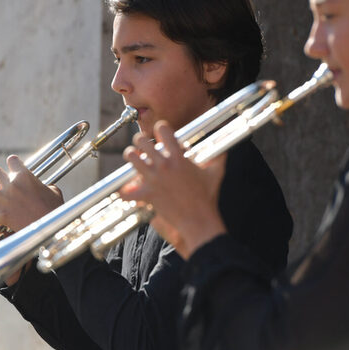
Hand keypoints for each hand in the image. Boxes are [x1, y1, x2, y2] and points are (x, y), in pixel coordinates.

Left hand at [0, 155, 62, 236]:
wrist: (51, 226)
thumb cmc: (55, 209)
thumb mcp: (54, 192)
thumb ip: (46, 185)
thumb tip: (46, 187)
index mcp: (25, 175)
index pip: (12, 160)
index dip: (12, 165)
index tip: (13, 170)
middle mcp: (12, 184)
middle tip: (1, 185)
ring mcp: (4, 199)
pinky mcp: (1, 215)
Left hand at [120, 121, 226, 258]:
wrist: (199, 220)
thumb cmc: (208, 197)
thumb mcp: (215, 173)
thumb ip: (218, 157)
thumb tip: (223, 147)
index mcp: (178, 157)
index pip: (163, 129)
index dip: (160, 129)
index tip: (161, 135)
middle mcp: (163, 165)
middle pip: (140, 140)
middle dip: (140, 141)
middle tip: (144, 147)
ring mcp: (153, 180)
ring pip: (131, 158)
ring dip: (132, 157)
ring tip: (136, 160)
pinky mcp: (147, 195)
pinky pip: (127, 192)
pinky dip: (125, 191)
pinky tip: (129, 189)